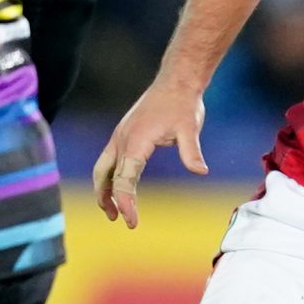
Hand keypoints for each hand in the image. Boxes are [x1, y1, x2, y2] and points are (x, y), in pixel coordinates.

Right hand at [93, 77, 207, 228]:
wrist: (176, 82)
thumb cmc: (183, 104)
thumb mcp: (190, 128)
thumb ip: (192, 151)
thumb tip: (201, 171)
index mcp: (136, 141)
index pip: (125, 179)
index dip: (127, 202)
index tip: (131, 221)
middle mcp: (122, 139)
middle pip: (107, 176)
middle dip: (110, 200)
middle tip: (118, 220)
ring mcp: (120, 136)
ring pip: (102, 168)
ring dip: (103, 190)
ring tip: (111, 210)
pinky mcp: (123, 134)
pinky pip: (108, 160)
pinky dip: (109, 177)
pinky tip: (118, 187)